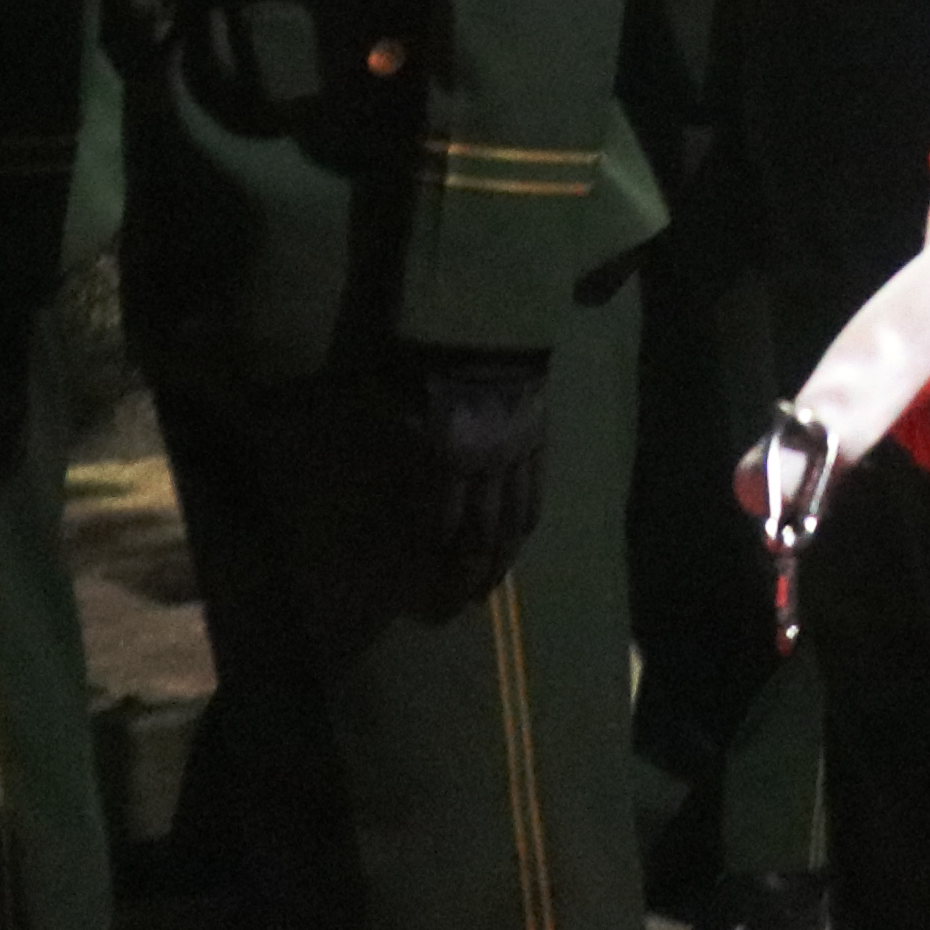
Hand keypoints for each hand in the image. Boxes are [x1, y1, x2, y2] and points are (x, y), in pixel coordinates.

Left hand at [395, 347, 554, 615]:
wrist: (487, 322)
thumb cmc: (428, 358)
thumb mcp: (395, 402)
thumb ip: (398, 450)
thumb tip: (390, 492)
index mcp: (445, 456)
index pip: (438, 525)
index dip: (431, 561)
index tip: (421, 592)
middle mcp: (484, 465)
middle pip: (479, 534)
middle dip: (467, 575)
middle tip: (456, 607)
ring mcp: (516, 455)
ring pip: (512, 521)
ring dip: (499, 559)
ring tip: (489, 588)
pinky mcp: (538, 442)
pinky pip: (535, 493)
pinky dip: (524, 525)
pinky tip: (517, 543)